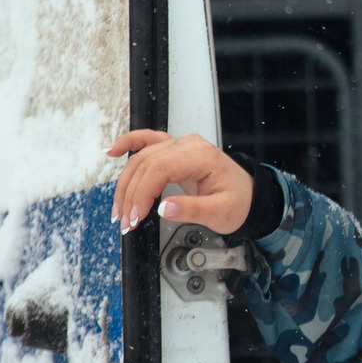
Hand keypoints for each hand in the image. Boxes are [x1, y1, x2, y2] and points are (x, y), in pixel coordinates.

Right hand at [107, 130, 253, 235]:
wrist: (249, 196)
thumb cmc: (239, 202)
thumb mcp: (220, 212)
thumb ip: (193, 209)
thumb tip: (165, 208)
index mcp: (201, 156)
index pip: (159, 169)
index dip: (142, 194)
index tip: (135, 218)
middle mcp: (188, 145)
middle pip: (145, 164)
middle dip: (130, 195)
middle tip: (126, 222)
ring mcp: (180, 145)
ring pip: (141, 158)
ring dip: (125, 184)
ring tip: (120, 211)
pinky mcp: (175, 150)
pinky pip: (148, 140)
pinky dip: (128, 143)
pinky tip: (111, 151)